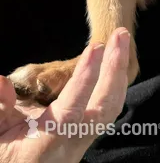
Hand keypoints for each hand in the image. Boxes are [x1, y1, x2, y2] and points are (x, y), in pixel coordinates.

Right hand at [0, 28, 129, 162]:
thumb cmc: (7, 154)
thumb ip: (0, 107)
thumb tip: (2, 81)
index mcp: (48, 141)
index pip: (72, 110)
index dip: (84, 78)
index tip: (95, 48)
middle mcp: (71, 143)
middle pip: (104, 108)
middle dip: (115, 69)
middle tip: (120, 34)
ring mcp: (83, 141)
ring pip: (110, 108)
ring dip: (119, 72)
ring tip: (121, 40)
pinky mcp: (86, 136)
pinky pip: (107, 110)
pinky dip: (115, 83)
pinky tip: (115, 62)